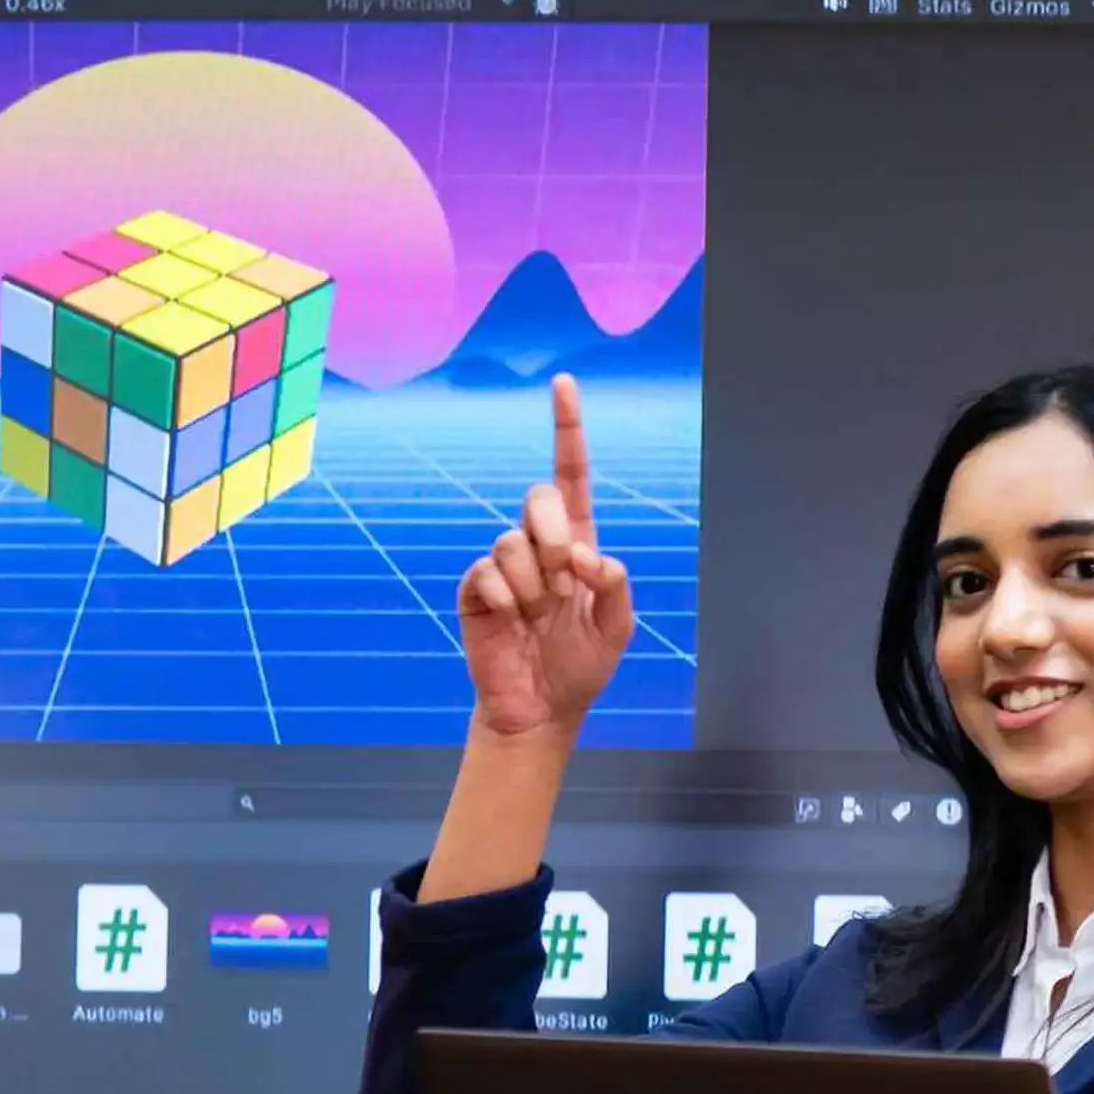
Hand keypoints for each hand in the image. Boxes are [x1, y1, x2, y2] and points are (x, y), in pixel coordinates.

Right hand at [458, 374, 635, 739]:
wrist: (540, 710)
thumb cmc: (579, 667)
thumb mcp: (616, 629)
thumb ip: (614, 584)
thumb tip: (587, 555)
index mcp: (577, 544)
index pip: (572, 476)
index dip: (567, 429)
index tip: (563, 383)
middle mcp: (538, 545)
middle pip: (539, 497)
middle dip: (554, 535)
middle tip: (565, 583)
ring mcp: (504, 565)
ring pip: (512, 540)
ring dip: (534, 584)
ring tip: (539, 617)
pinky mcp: (476, 588)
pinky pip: (488, 571)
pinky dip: (509, 600)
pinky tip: (514, 623)